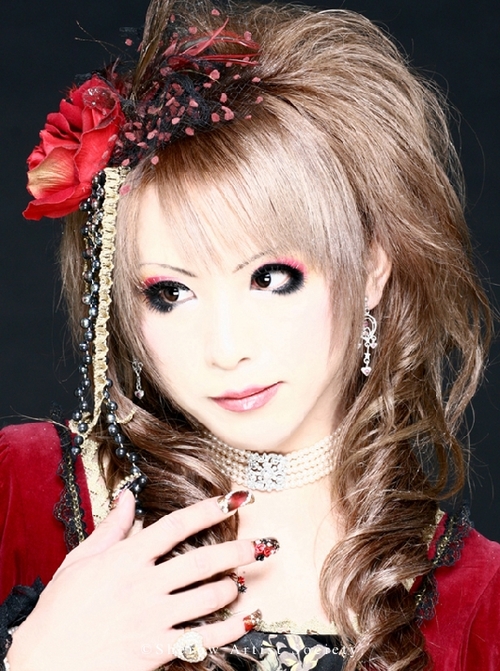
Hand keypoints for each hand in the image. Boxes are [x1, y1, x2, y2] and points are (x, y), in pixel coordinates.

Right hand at [8, 490, 268, 670]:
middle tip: (260, 545)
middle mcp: (145, 585)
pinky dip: (229, 630)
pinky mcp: (155, 650)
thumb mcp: (80, 560)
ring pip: (207, 599)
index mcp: (126, 558)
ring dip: (232, 588)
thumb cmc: (60, 609)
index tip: (232, 500)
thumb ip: (111, 528)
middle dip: (236, 551)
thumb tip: (128, 496)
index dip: (207, 511)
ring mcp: (153, 618)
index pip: (175, 526)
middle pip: (201, 562)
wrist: (44, 662)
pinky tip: (247, 620)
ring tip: (243, 581)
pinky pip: (202, 639)